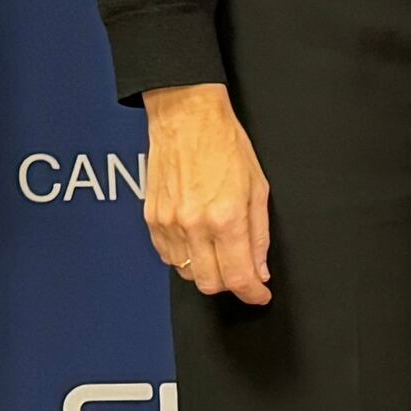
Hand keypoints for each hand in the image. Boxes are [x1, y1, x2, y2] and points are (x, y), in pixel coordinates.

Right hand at [140, 84, 272, 304]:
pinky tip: (197, 240)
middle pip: (210, 283)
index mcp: (226, 217)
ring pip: (187, 273)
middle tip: (242, 271)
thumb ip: (258, 234)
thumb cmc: (225, 143)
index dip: (253, 294)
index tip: (259, 295)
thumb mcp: (257, 187)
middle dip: (230, 284)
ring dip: (206, 270)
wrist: (186, 116)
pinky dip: (184, 257)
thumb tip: (259, 269)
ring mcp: (169, 223)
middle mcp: (194, 225)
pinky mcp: (151, 219)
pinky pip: (167, 256)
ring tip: (218, 249)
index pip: (238, 277)